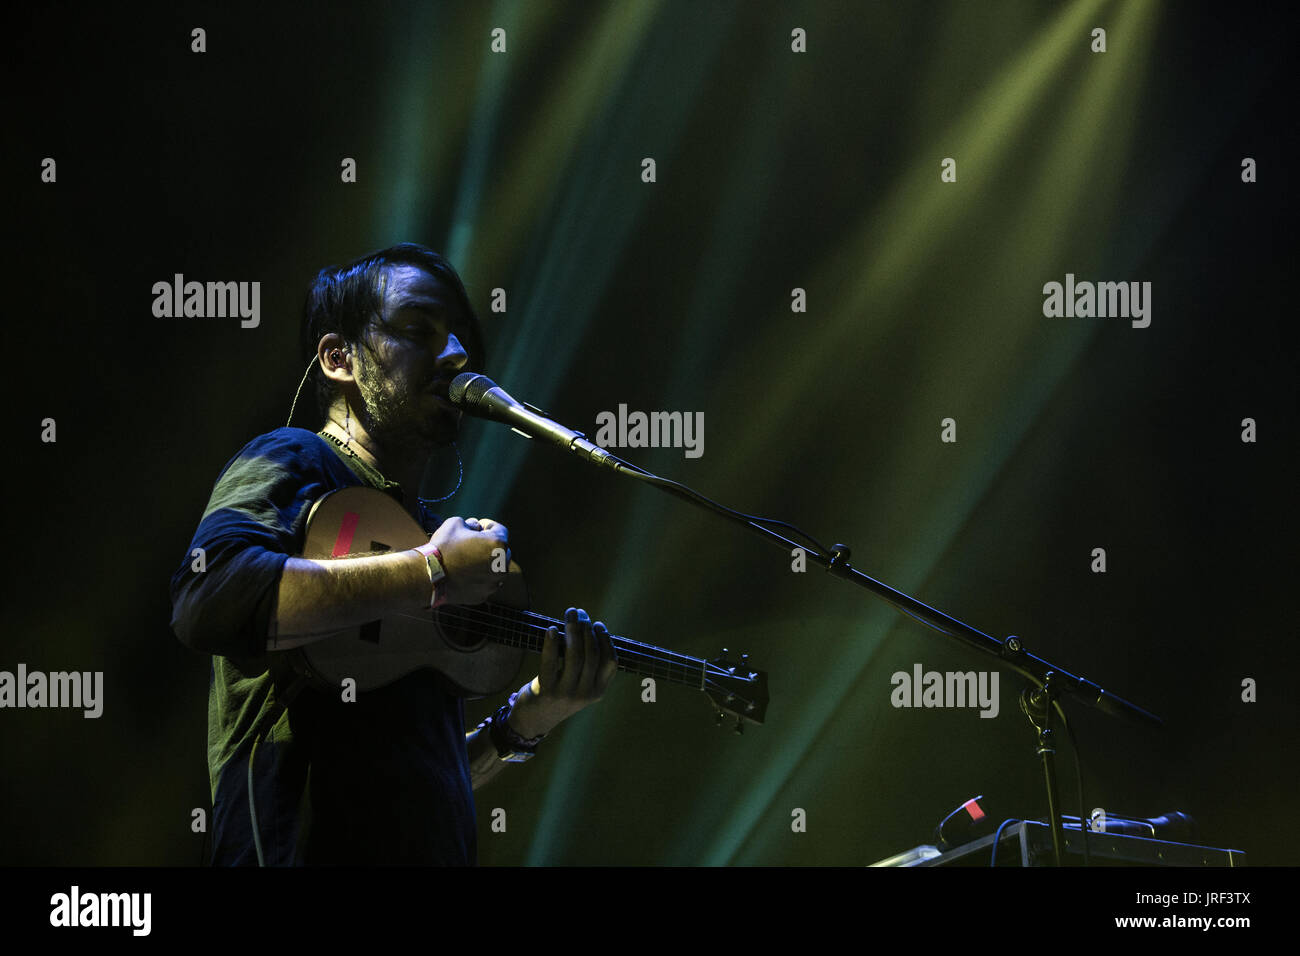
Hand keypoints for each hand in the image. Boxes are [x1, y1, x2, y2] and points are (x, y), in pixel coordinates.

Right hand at [427, 516, 509, 604]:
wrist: (428, 576)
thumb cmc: (443, 547)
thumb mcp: (455, 523)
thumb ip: (470, 523)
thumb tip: (476, 528)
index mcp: (498, 545)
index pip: (500, 530)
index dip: (488, 525)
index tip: (478, 526)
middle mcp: (501, 565)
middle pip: (501, 550)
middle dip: (489, 545)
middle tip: (473, 542)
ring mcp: (493, 582)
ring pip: (495, 569)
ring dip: (486, 562)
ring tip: (468, 558)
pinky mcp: (483, 595)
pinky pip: (485, 583)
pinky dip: (478, 578)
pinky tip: (464, 573)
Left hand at [509, 607, 616, 737]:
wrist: (533, 721)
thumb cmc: (559, 695)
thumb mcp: (580, 687)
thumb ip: (588, 666)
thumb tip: (587, 628)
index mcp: (598, 691)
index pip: (610, 661)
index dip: (605, 640)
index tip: (597, 624)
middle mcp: (585, 694)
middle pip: (592, 654)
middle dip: (587, 629)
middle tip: (580, 613)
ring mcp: (566, 694)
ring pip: (574, 655)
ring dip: (572, 630)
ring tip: (569, 614)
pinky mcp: (547, 692)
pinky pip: (550, 662)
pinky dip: (551, 643)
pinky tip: (551, 630)